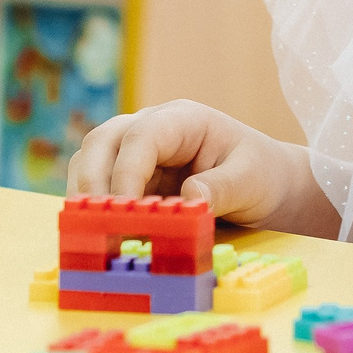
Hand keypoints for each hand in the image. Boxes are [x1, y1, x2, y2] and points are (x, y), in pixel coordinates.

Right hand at [67, 100, 320, 231]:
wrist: (267, 185)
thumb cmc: (261, 174)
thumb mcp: (251, 180)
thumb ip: (220, 187)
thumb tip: (188, 197)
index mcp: (183, 119)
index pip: (141, 136)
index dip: (127, 172)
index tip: (125, 210)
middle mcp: (152, 127)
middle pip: (102, 141)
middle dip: (92, 182)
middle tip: (95, 223)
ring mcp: (136, 151)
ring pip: (91, 161)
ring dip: (84, 194)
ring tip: (92, 231)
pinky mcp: (131, 177)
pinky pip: (98, 186)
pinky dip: (92, 206)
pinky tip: (100, 232)